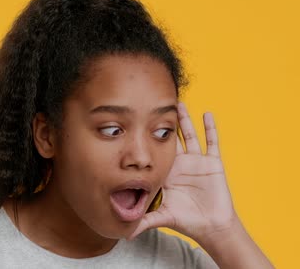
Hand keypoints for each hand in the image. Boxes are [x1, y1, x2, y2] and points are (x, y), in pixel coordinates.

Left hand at [129, 102, 237, 241]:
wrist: (211, 226)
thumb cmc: (186, 220)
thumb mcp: (162, 216)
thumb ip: (144, 221)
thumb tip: (123, 233)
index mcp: (165, 172)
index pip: (153, 151)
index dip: (145, 137)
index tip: (135, 122)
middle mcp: (179, 163)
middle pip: (169, 138)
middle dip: (163, 122)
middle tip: (152, 103)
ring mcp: (196, 161)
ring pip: (189, 135)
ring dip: (185, 120)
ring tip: (179, 102)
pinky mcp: (212, 163)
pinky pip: (212, 142)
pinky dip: (211, 128)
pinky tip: (208, 115)